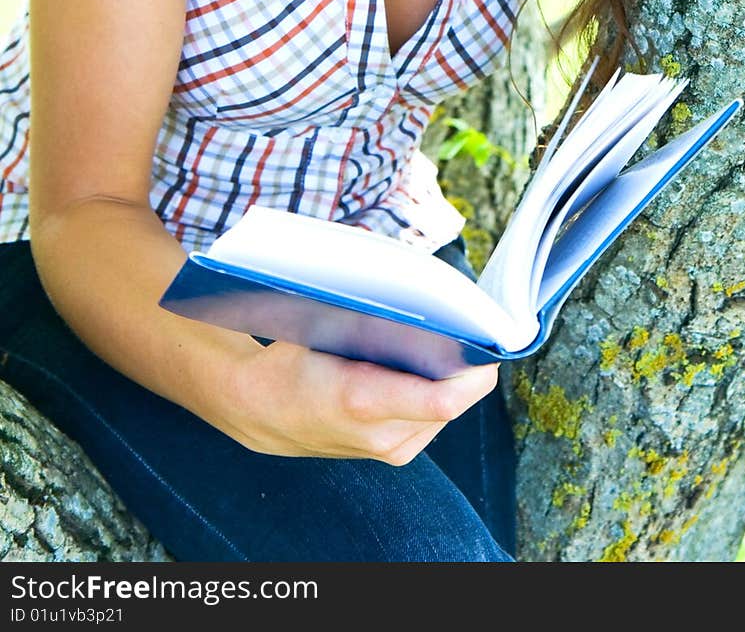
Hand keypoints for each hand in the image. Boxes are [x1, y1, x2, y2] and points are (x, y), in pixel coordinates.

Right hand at [218, 337, 499, 462]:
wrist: (262, 412)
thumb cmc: (291, 359)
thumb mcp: (324, 325)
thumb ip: (372, 315)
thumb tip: (421, 292)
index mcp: (363, 400)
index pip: (445, 399)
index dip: (474, 368)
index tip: (481, 333)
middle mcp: (384, 435)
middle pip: (457, 400)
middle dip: (466, 362)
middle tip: (465, 325)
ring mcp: (391, 450)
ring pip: (451, 408)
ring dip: (454, 376)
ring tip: (441, 342)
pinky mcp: (397, 454)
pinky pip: (436, 417)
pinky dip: (438, 390)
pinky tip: (421, 367)